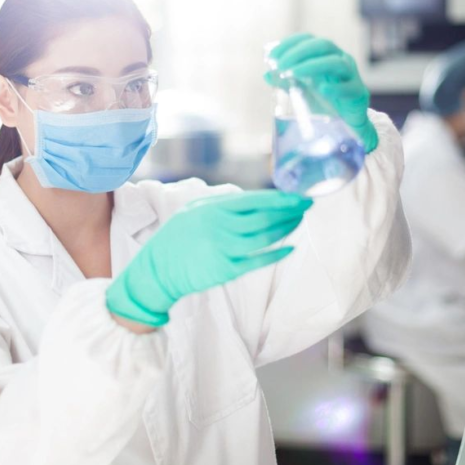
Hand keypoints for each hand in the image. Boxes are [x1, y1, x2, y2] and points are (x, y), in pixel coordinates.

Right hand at [106, 190, 312, 326]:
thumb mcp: (195, 211)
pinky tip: (290, 248)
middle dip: (289, 210)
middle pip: (263, 217)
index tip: (298, 194)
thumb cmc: (178, 237)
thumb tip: (255, 200)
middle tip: (306, 204)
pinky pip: (257, 261)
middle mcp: (219, 227)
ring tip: (299, 221)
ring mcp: (223, 249)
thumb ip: (222, 204)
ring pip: (264, 238)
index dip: (280, 197)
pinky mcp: (225, 270)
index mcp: (212, 208)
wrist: (157, 269)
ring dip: (285, 229)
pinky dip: (275, 254)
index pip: (254, 200)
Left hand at [263, 33, 377, 152]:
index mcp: (326, 55)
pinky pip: (348, 87)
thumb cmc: (325, 102)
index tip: (272, 55)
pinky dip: (335, 88)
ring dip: (312, 66)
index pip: (308, 40)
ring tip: (293, 74)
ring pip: (336, 63)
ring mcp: (351, 75)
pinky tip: (322, 90)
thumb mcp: (303, 90)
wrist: (348, 123)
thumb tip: (266, 75)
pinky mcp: (358, 93)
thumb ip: (286, 82)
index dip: (290, 43)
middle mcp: (340, 59)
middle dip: (299, 52)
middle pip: (323, 45)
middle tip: (281, 65)